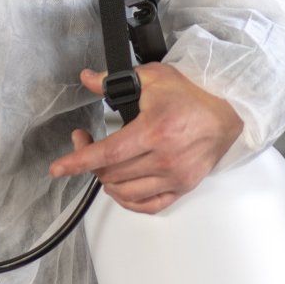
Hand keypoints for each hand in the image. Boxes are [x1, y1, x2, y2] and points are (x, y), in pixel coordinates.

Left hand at [47, 62, 244, 214]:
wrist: (226, 114)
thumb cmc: (191, 96)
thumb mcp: (152, 78)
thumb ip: (114, 81)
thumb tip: (87, 78)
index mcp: (154, 131)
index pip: (108, 153)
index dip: (78, 160)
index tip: (58, 168)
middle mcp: (164, 159)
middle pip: (112, 173)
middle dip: (89, 160)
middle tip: (84, 141)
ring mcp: (174, 177)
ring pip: (125, 191)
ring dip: (106, 179)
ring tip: (102, 161)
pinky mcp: (182, 188)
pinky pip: (147, 205)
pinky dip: (127, 200)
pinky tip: (119, 186)